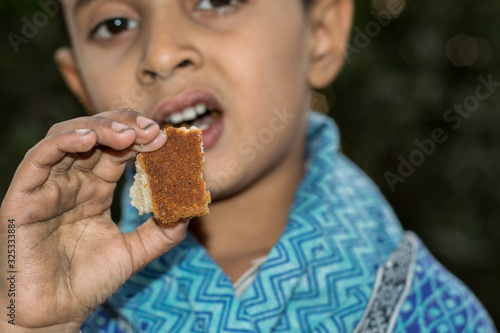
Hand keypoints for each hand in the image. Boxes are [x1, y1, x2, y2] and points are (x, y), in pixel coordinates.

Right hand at [0, 110, 188, 331]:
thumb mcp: (134, 253)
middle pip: (94, 135)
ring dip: (98, 128)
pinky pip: (38, 160)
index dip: (141, 140)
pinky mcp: (22, 199)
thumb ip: (162, 232)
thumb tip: (191, 209)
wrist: (55, 317)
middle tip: (153, 131)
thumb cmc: (88, 283)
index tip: (166, 140)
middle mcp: (70, 183)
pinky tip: (89, 139)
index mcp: (93, 190)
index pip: (118, 151)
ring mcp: (46, 188)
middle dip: (124, 125)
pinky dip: (62, 142)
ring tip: (128, 134)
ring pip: (66, 138)